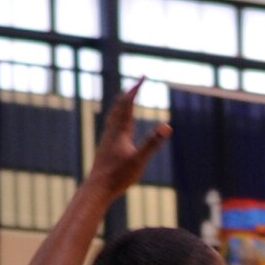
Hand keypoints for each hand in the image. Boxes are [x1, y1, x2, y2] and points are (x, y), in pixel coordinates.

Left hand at [88, 80, 170, 198]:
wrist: (97, 188)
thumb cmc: (118, 175)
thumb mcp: (139, 159)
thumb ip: (152, 142)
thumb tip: (167, 127)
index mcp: (120, 131)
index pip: (128, 103)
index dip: (136, 89)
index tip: (143, 76)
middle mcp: (112, 131)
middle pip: (119, 106)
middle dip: (129, 93)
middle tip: (138, 83)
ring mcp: (108, 139)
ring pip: (114, 115)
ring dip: (122, 104)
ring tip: (127, 100)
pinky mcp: (106, 148)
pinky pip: (113, 126)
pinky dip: (118, 118)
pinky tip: (119, 126)